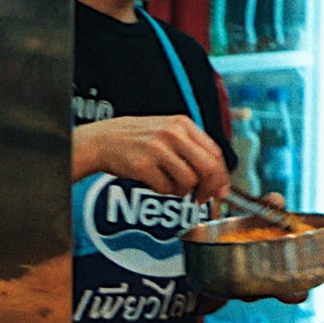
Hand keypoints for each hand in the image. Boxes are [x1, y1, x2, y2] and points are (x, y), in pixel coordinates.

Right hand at [73, 115, 230, 201]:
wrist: (102, 140)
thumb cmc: (137, 140)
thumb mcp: (167, 132)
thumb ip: (191, 149)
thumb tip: (219, 181)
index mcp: (182, 124)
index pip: (215, 153)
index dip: (221, 176)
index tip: (220, 190)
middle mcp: (173, 134)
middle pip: (208, 168)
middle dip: (209, 188)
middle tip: (201, 198)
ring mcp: (157, 149)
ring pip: (188, 181)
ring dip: (183, 191)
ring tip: (171, 186)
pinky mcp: (143, 165)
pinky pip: (165, 188)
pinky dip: (163, 191)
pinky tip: (154, 182)